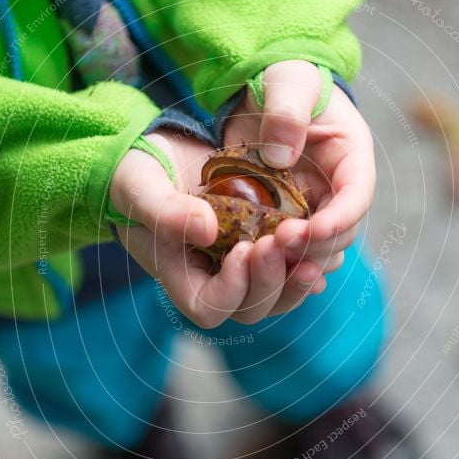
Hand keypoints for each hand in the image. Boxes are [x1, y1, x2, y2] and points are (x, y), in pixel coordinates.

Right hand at [109, 130, 325, 328]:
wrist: (154, 150)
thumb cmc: (134, 171)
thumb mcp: (139, 185)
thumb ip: (166, 211)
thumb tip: (209, 231)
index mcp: (179, 273)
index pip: (209, 307)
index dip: (232, 289)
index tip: (243, 248)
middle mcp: (212, 276)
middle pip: (250, 308)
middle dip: (270, 280)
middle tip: (281, 241)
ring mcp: (238, 263)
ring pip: (276, 293)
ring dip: (295, 276)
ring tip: (311, 246)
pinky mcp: (259, 241)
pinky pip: (289, 265)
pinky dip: (306, 258)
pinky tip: (323, 240)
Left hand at [224, 60, 375, 270]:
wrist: (262, 90)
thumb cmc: (284, 79)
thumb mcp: (287, 82)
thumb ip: (286, 113)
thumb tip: (280, 157)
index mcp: (351, 157)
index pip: (357, 196)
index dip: (340, 219)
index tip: (311, 230)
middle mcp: (337, 189)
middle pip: (339, 232)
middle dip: (313, 245)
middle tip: (279, 246)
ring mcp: (312, 206)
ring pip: (316, 248)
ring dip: (297, 261)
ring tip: (269, 265)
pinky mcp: (285, 217)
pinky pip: (288, 248)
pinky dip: (279, 262)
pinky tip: (262, 277)